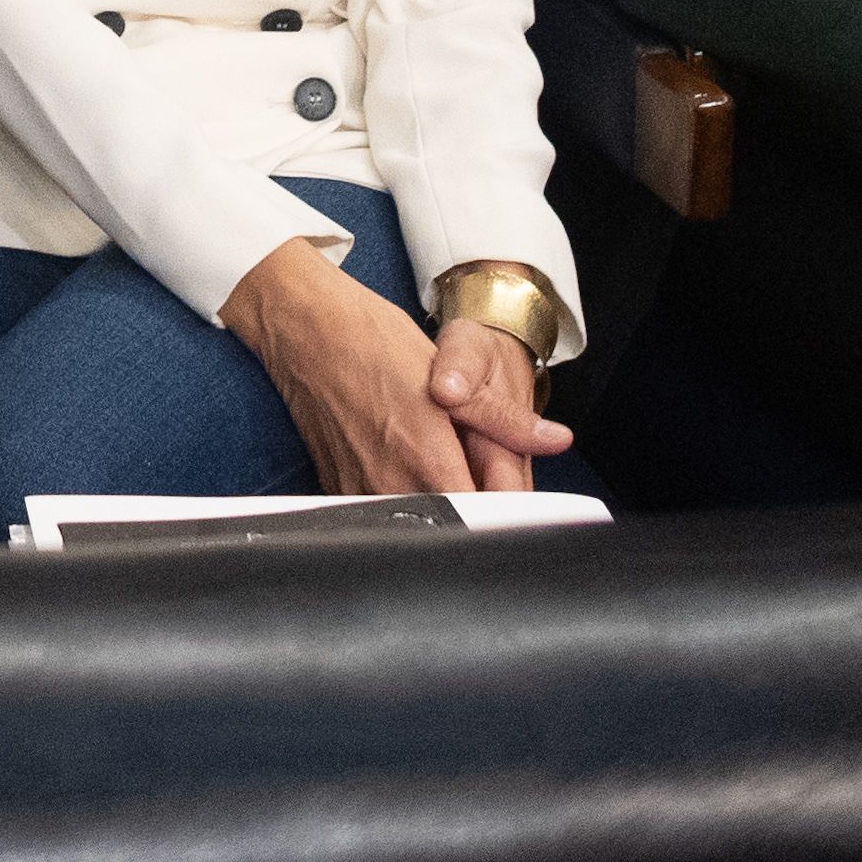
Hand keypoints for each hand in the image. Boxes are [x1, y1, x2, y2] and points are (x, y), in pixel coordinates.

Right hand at [216, 237, 545, 496]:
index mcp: (426, 460)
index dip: (505, 518)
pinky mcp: (338, 494)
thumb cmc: (373, 344)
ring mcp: (359, 496)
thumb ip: (504, 419)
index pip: (481, 524)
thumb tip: (554, 440)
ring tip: (440, 463)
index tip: (510, 497)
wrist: (306, 331)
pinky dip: (406, 501)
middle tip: (477, 471)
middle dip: (476, 513)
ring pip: (418, 526)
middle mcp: (390, 488)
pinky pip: (384, 516)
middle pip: (452, 529)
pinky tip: (405, 465)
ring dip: (441, 508)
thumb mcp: (451, 372)